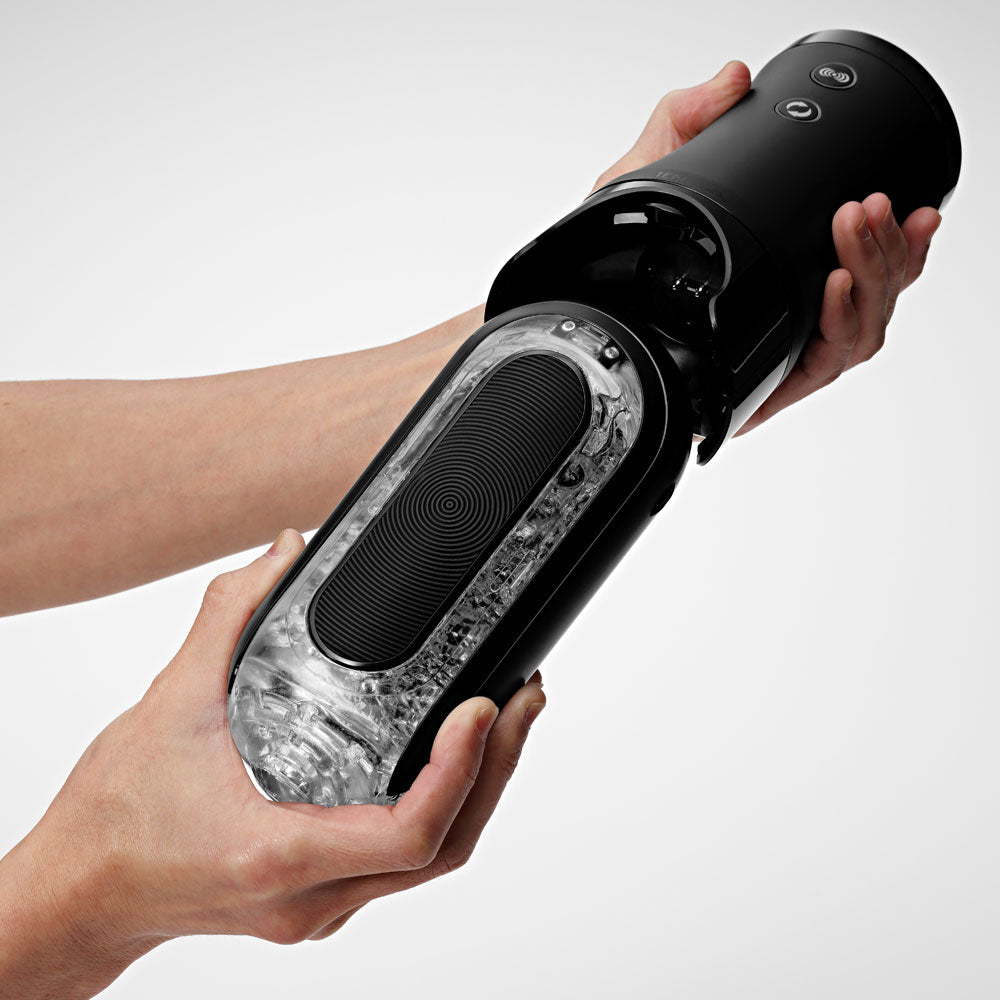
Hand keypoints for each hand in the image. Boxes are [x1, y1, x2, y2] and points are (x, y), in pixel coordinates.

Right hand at [0, 529, 545, 998]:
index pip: (409, 833)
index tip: (483, 706)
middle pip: (445, 849)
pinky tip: (452, 761)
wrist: (81, 891)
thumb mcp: (170, 701)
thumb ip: (231, 614)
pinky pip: (405, 861)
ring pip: (433, 862)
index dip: (462, 769)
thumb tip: (284, 553)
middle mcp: (314, 895)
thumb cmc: (113, 817)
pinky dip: (443, 807)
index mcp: (279, 852)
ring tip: (505, 721)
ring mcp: (323, 904)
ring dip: (480, 789)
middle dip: (497, 769)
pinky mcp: (323, 896)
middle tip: (524, 698)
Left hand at [592, 62, 943, 432]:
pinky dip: (839, 324)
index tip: (909, 203)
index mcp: (778, 274)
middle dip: (887, 247)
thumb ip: (686, 120)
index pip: (859, 261)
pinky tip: (834, 286)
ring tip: (856, 229)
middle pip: (873, 296)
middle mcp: (787, 318)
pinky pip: (822, 364)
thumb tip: (731, 79)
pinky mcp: (757, 389)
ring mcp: (776, 356)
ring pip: (862, 332)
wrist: (576, 321)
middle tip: (871, 207)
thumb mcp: (647, 177)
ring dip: (872, 277)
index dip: (896, 237)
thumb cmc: (611, 261)